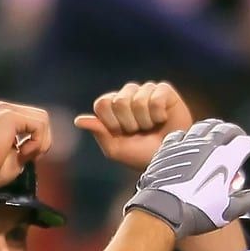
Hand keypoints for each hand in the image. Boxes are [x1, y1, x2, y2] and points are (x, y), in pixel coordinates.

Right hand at [0, 100, 51, 190]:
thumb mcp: (15, 154)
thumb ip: (29, 144)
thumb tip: (45, 143)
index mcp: (2, 115)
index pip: (35, 120)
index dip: (39, 140)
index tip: (26, 155)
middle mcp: (2, 107)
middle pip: (42, 117)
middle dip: (42, 140)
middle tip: (28, 156)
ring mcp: (5, 109)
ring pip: (43, 119)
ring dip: (40, 141)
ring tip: (23, 153)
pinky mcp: (9, 115)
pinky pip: (39, 125)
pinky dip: (37, 142)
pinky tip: (21, 152)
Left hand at [76, 81, 194, 171]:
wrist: (171, 159)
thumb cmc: (143, 155)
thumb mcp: (117, 149)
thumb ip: (99, 132)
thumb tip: (78, 120)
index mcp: (113, 106)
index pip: (102, 103)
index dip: (111, 122)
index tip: (122, 134)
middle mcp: (129, 95)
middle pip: (119, 101)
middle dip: (129, 123)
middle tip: (140, 132)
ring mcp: (147, 91)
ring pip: (137, 100)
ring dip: (145, 121)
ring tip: (152, 127)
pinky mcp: (165, 91)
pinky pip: (154, 98)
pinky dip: (158, 114)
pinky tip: (163, 119)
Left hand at [125, 119, 249, 238]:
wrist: (164, 210)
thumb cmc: (198, 211)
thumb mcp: (229, 211)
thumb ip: (248, 200)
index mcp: (226, 158)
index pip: (245, 142)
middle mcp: (208, 146)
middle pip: (226, 128)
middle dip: (235, 131)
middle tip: (238, 137)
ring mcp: (187, 144)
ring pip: (203, 126)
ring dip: (213, 127)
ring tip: (215, 132)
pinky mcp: (168, 148)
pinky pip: (180, 134)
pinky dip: (188, 136)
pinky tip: (188, 141)